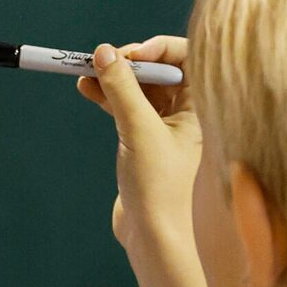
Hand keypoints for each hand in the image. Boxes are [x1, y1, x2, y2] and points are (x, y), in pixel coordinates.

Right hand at [78, 36, 199, 262]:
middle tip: (101, 60)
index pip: (188, 57)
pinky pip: (127, 108)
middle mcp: (188, 112)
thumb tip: (104, 52)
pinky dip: (108, 97)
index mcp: (202, 105)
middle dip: (129, 62)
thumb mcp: (139, 130)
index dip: (159, 48)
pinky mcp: (145, 141)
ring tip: (84, 72)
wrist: (156, 238)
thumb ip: (122, 89)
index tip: (129, 53)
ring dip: (114, 79)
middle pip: (160, 70)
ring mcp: (166, 127)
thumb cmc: (161, 187)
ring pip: (140, 89)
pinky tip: (87, 89)